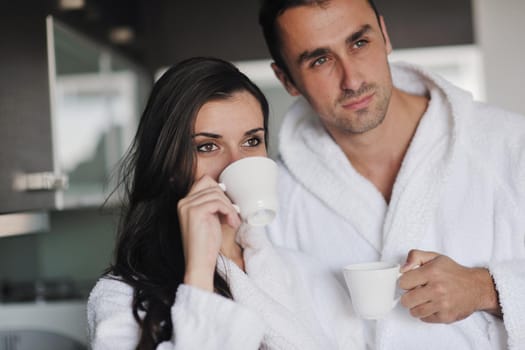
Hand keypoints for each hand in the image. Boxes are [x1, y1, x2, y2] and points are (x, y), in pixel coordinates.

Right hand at [177, 175, 240, 290]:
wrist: (200, 263)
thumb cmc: (206, 244)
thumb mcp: (209, 218)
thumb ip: (212, 203)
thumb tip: (223, 187)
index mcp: (185, 203)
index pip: (204, 181)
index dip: (219, 189)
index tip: (228, 204)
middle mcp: (183, 202)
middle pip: (212, 186)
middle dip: (226, 200)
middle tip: (233, 216)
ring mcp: (188, 206)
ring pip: (217, 194)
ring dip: (230, 208)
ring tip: (233, 222)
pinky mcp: (195, 212)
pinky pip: (218, 203)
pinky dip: (229, 212)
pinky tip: (231, 224)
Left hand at [399, 249, 500, 322]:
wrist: (477, 287)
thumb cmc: (453, 272)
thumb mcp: (434, 257)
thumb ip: (415, 256)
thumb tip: (402, 269)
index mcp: (432, 272)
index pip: (403, 282)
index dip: (405, 281)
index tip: (411, 281)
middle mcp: (437, 289)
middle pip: (406, 300)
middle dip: (408, 296)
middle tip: (416, 292)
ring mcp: (442, 305)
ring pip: (414, 312)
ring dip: (416, 306)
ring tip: (423, 299)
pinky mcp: (446, 317)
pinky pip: (425, 319)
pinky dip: (425, 313)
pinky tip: (432, 305)